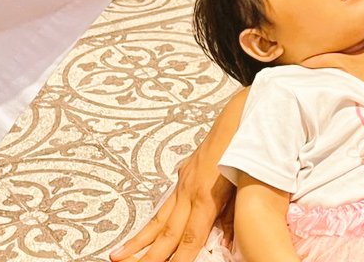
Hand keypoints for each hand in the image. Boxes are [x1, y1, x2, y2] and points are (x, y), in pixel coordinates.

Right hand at [111, 90, 247, 261]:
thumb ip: (234, 217)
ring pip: (159, 217)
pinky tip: (145, 230)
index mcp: (205, 195)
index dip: (179, 259)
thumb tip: (228, 243)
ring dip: (139, 240)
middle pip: (167, 232)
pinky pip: (166, 201)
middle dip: (148, 255)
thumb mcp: (245, 187)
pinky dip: (154, 219)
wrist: (239, 115)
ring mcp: (184, 180)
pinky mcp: (184, 172)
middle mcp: (189, 189)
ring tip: (117, 256)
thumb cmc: (246, 149)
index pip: (190, 238)